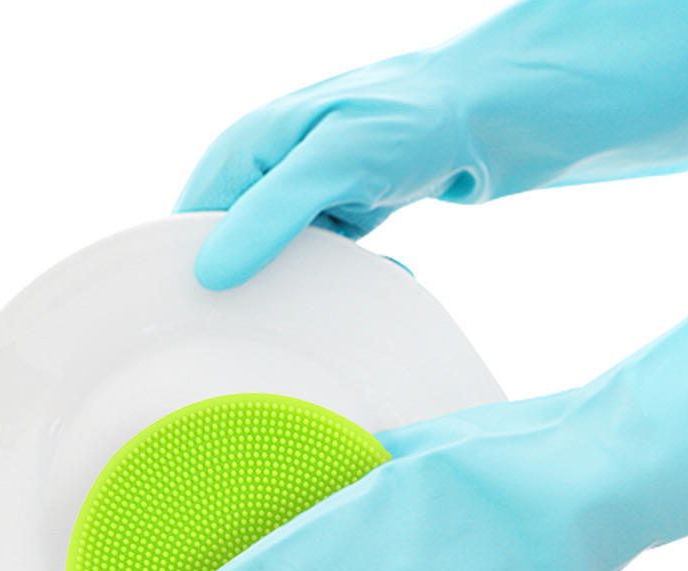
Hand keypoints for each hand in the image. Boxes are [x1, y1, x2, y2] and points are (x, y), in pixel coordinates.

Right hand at [177, 0, 687, 288]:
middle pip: (230, 247)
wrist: (504, 111)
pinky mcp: (350, 213)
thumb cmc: (419, 115)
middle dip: (242, 291)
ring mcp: (312, 194)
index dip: (183, 272)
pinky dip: (348, 282)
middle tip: (254, 343)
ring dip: (301, 293)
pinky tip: (379, 287)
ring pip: (280, 261)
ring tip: (323, 317)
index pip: (188, 221)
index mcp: (248, 146)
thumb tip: (209, 272)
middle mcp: (273, 169)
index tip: (189, 329)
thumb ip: (271, 214)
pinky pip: (329, 262)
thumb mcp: (336, 161)